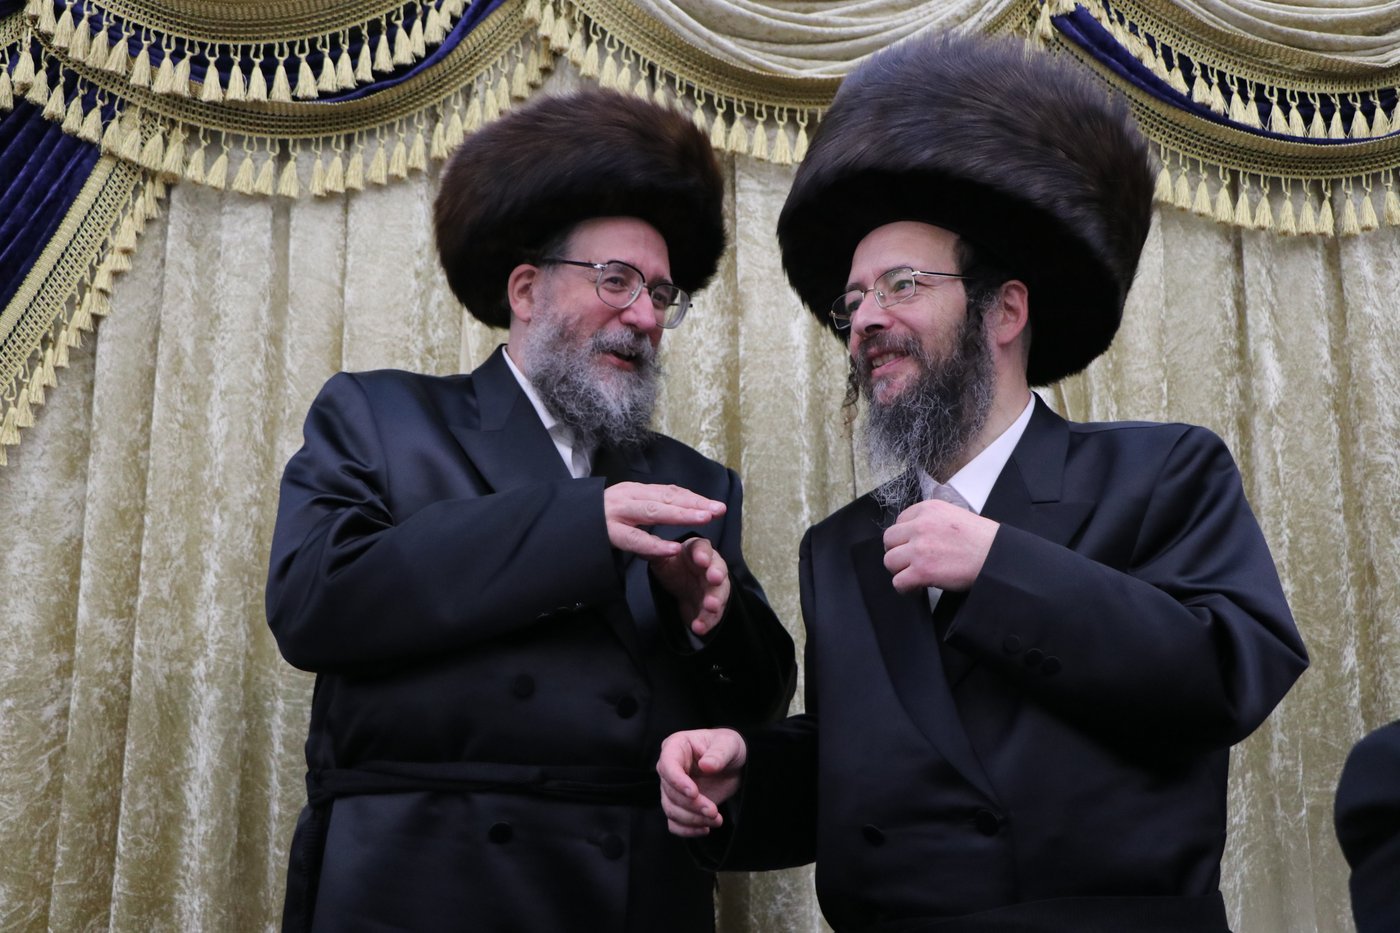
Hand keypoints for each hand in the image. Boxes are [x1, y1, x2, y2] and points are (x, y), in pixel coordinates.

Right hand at [603, 482, 725, 558]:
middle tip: (718, 510)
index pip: (669, 491)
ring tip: (704, 519)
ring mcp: (615, 514)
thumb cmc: (596, 519)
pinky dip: (654, 544)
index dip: (693, 497)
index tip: (715, 505)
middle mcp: (626, 497)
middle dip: (694, 503)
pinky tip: (672, 548)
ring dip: (680, 515)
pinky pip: (634, 539)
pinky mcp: (606, 533)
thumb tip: (679, 507)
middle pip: (665, 497)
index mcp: (633, 491)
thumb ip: (648, 508)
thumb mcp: (625, 507)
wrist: (564, 525)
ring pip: (652, 512)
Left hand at [650, 537, 730, 635]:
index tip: (701, 560)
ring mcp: (714, 588)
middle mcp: (711, 567)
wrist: (678, 590)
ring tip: (710, 607)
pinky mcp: (714, 607)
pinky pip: (714, 615)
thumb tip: (650, 546)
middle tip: (714, 579)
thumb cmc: (672, 569)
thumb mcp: (659, 561)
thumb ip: (654, 553)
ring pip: (720, 592)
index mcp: (696, 550)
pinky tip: (699, 627)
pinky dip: (707, 621)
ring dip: (716, 599)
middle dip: (717, 574)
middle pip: (718, 568)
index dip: (703, 553)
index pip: (702, 547)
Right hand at [657, 729, 746, 837]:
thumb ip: (718, 754)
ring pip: (671, 810)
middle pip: (670, 792)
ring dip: (692, 819)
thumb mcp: (729, 744)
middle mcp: (669, 768)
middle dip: (692, 805)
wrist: (734, 764)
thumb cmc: (728, 747)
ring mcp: (672, 788)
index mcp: (676, 746)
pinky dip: (687, 830)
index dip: (677, 781)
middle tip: (713, 811)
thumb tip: (706, 766)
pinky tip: (705, 829)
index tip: (694, 793)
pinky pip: (674, 822)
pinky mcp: (679, 805)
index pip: (667, 765)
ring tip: (716, 820)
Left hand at [883, 499, 997, 594]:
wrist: (998, 556)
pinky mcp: (922, 571)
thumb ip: (932, 521)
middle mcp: (920, 526)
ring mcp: (919, 549)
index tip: (912, 547)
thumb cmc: (982, 540)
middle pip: (889, 540)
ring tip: (914, 576)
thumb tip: (916, 535)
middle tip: (910, 562)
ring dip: (900, 570)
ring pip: (889, 561)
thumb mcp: (954, 516)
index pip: (899, 522)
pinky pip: (898, 582)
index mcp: (928, 509)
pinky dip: (905, 588)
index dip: (904, 537)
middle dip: (897, 552)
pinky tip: (917, 588)